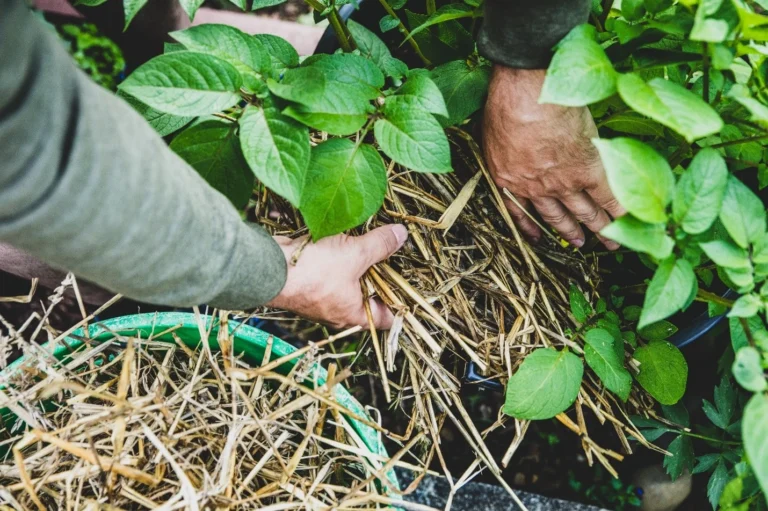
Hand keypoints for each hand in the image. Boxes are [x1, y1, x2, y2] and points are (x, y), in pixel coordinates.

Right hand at [267, 224, 407, 329]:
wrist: (267, 267)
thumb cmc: (313, 271)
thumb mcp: (355, 254)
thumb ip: (380, 245)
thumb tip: (401, 236)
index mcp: (353, 315)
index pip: (386, 318)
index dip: (400, 302)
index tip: (408, 282)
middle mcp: (336, 311)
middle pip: (368, 296)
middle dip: (379, 275)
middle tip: (392, 253)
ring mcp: (319, 297)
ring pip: (347, 281)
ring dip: (356, 262)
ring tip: (369, 241)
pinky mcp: (306, 281)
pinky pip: (328, 271)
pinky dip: (337, 257)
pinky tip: (342, 238)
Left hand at [483, 66, 624, 248]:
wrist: (529, 96)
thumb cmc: (505, 106)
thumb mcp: (490, 136)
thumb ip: (503, 152)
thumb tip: (511, 150)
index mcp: (510, 180)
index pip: (521, 212)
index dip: (532, 226)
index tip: (540, 237)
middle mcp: (538, 188)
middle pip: (557, 216)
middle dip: (570, 232)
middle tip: (581, 244)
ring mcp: (565, 182)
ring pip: (584, 212)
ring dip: (598, 227)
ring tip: (610, 241)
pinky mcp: (590, 170)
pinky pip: (608, 197)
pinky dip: (620, 211)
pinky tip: (630, 221)